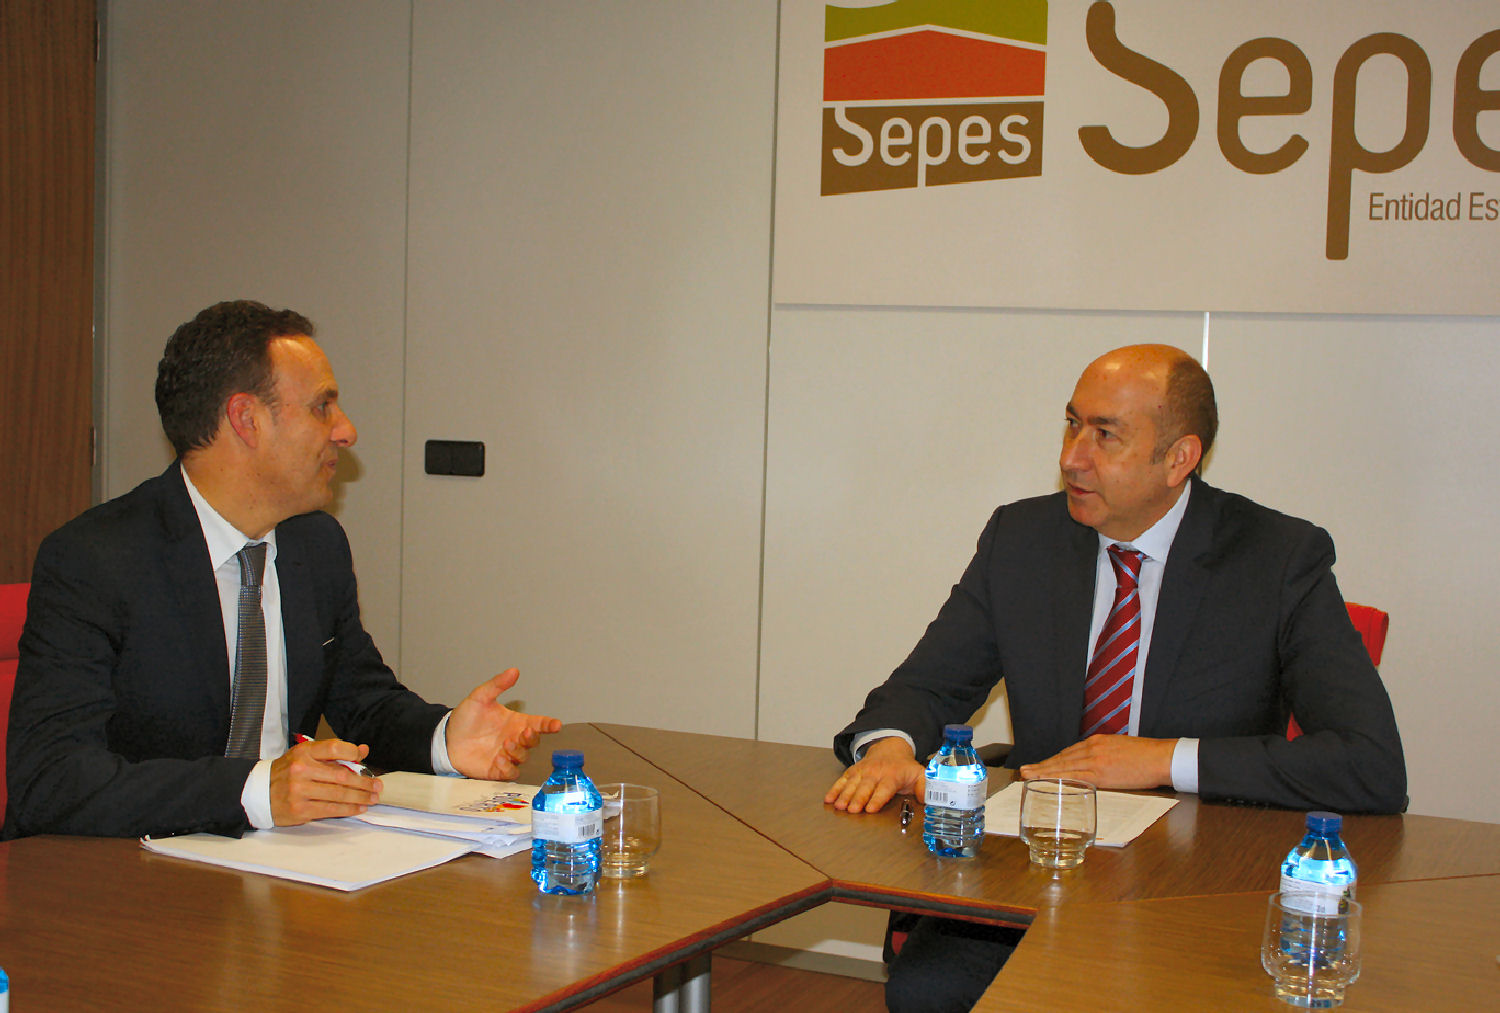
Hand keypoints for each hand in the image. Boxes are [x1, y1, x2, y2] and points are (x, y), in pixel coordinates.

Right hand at [270, 737, 382, 825]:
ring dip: (360, 798)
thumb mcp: (305, 755)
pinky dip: (348, 809)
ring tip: (373, 798)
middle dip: (363, 782)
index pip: (333, 747)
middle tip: (378, 786)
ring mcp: (299, 791)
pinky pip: (330, 809)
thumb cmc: (288, 772)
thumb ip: (333, 753)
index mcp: (304, 752)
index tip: (363, 758)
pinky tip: (359, 808)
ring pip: (338, 794)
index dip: (352, 752)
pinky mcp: (299, 809)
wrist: (259, 793)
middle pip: (340, 775)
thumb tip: (363, 750)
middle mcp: (301, 770)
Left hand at [445, 668, 562, 779]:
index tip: (556, 724)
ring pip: (524, 757)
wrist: (447, 739)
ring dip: (518, 752)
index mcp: (515, 722)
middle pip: (534, 741)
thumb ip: (497, 685)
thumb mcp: (480, 697)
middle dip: (532, 738)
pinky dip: (508, 767)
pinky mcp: (497, 770)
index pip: (538, 723)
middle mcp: (514, 739)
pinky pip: (511, 773)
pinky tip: (498, 759)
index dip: (549, 724)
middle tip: (523, 733)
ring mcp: (507, 755)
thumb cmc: (466, 719)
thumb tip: (513, 671)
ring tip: (505, 745)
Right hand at [824, 735, 925, 813]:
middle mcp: (875, 773)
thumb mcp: (919, 774)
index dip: (877, 799)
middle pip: (865, 787)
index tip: (870, 809)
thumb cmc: (904, 768)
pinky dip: (834, 789)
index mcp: (892, 776)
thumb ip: (925, 787)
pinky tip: (829, 799)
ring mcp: (862, 771)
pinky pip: (842, 780)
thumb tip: (928, 800)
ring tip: (838, 806)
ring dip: (844, 795)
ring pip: (852, 784)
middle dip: (858, 799)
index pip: (884, 788)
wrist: (889, 748)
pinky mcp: (853, 771)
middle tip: (852, 810)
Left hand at [1017, 734, 1175, 788]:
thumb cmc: (1146, 756)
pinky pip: (1074, 777)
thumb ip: (1104, 755)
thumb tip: (1093, 766)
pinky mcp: (1101, 772)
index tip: (1040, 765)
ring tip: (1028, 776)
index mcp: (1098, 742)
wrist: (1162, 757)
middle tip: (1024, 771)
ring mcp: (1096, 760)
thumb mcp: (1120, 749)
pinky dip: (1058, 779)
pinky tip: (1048, 782)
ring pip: (1064, 767)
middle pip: (1062, 759)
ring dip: (1044, 772)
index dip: (1053, 761)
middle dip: (1042, 766)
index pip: (1069, 753)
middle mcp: (1093, 748)